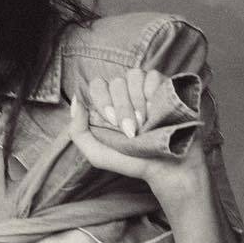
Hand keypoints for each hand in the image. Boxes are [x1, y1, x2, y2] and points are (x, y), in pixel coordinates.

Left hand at [68, 68, 206, 199]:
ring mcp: (145, 88)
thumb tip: (77, 102)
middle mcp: (125, 93)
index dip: (103, 100)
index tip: (113, 123)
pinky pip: (153, 75)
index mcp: (109, 105)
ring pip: (134, 75)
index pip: (97, 86)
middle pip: (116, 82)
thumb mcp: (98, 154)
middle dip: (123, 109)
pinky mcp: (164, 85)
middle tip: (132, 131)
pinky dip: (152, 92)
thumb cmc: (133, 162)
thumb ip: (79, 132)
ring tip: (146, 124)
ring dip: (138, 102)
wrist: (166, 167)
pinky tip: (157, 110)